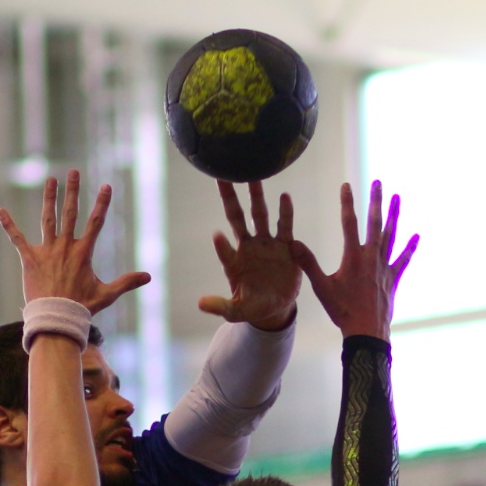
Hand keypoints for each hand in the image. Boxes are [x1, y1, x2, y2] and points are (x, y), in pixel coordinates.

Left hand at [0, 170, 149, 312]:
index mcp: (83, 253)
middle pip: (70, 213)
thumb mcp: (107, 294)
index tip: (106, 186)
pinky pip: (17, 238)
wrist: (56, 319)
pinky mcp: (30, 259)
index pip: (96, 222)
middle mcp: (65, 247)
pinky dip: (9, 224)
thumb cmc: (82, 308)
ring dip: (49, 198)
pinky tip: (0, 210)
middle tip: (73, 172)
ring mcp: (46, 251)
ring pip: (48, 219)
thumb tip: (149, 277)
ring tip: (50, 180)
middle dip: (72, 191)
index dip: (102, 204)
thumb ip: (127, 282)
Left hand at [198, 181, 299, 331]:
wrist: (277, 307)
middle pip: (236, 218)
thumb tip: (200, 303)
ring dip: (256, 196)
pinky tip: (285, 196)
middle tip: (222, 174)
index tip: (217, 236)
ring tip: (254, 174)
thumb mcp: (236, 310)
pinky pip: (285, 227)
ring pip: (260, 214)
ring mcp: (266, 244)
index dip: (222, 245)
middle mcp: (248, 247)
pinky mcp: (285, 246)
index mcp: (234, 261)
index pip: (225, 251)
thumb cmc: (253, 307)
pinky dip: (285, 213)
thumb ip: (220, 306)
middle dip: (230, 197)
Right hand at [291, 180, 417, 339]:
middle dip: (376, 201)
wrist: (366, 330)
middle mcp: (371, 257)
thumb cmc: (343, 310)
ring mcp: (384, 267)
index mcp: (353, 257)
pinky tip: (417, 236)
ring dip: (394, 215)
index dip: (347, 202)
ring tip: (398, 197)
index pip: (348, 222)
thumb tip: (293, 244)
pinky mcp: (393, 279)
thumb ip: (308, 263)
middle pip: (375, 223)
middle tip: (378, 182)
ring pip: (392, 235)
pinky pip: (403, 259)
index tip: (346, 185)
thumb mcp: (322, 287)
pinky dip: (410, 248)